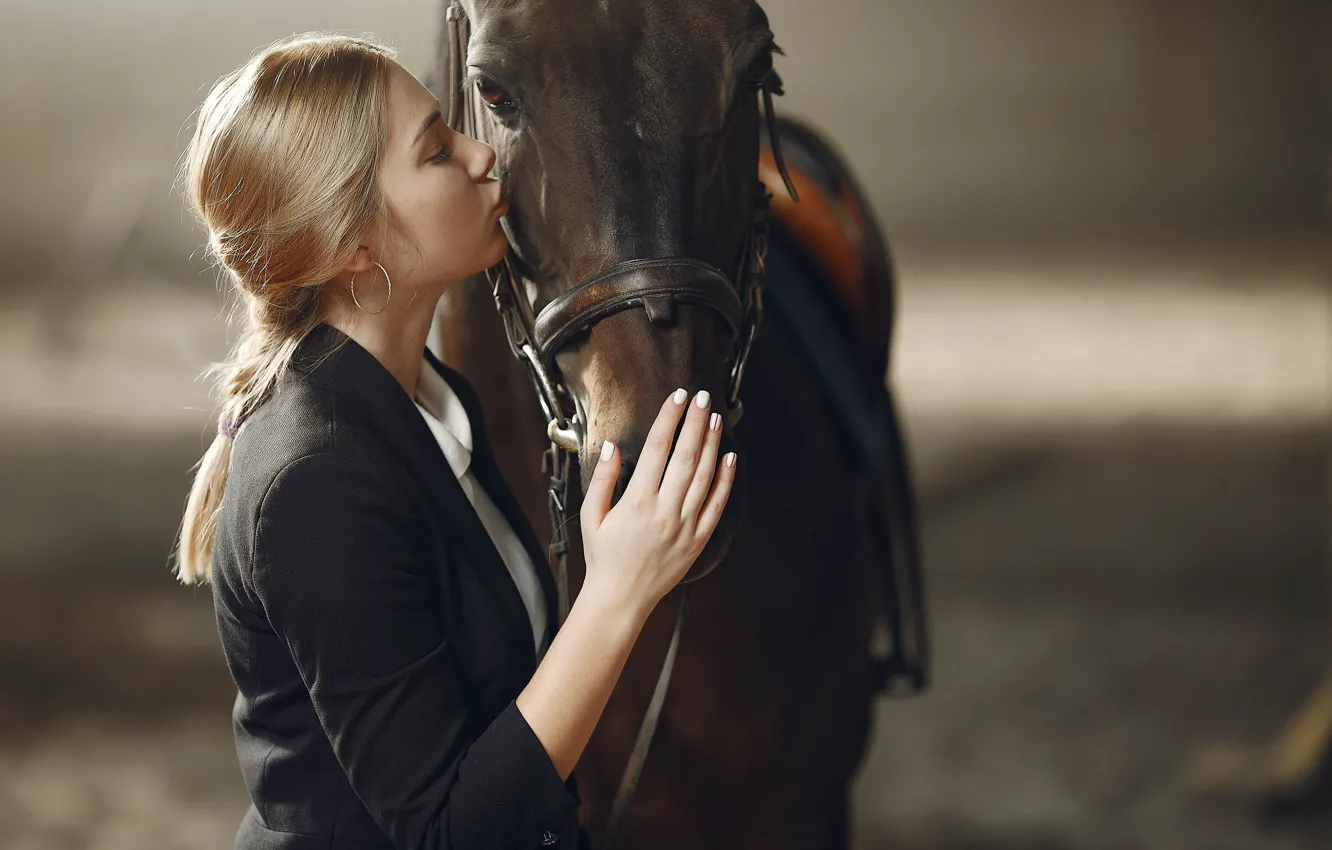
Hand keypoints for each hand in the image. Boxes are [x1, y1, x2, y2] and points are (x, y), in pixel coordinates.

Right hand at [579, 388, 736, 617]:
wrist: (621, 598)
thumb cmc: (603, 556)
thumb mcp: (590, 515)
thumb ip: (603, 479)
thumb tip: (614, 446)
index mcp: (636, 502)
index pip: (657, 448)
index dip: (669, 419)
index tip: (677, 397)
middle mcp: (664, 511)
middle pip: (686, 456)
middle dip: (695, 422)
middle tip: (702, 397)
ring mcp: (685, 525)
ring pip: (704, 476)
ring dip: (712, 444)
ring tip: (715, 418)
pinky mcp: (698, 540)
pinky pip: (717, 505)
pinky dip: (726, 480)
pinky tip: (730, 457)